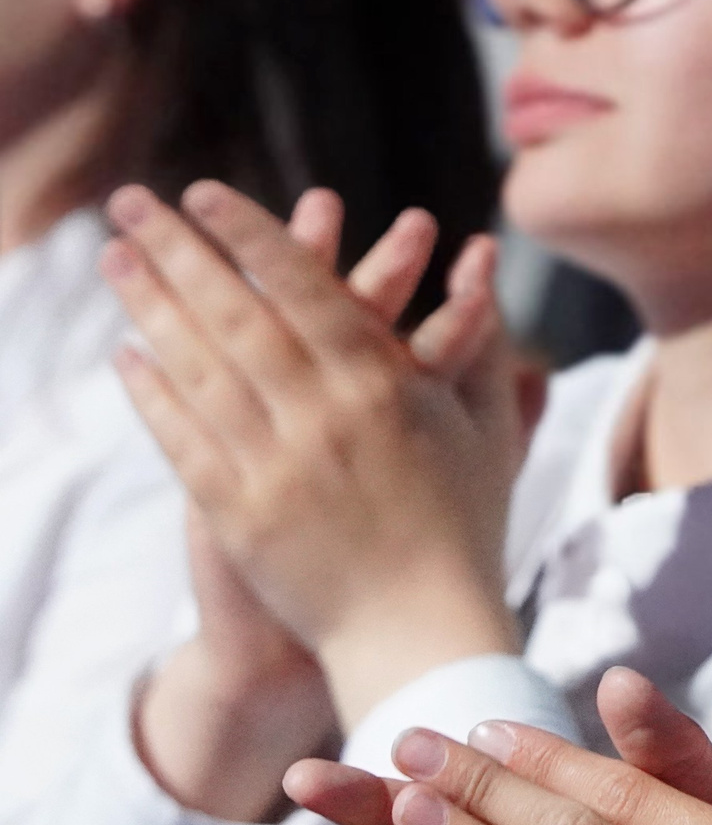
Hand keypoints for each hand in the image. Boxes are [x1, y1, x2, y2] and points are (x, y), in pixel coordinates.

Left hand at [103, 180, 522, 729]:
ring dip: (149, 307)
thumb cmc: (466, 524)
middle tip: (132, 203)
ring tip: (113, 259)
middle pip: (236, 314)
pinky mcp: (237, 515)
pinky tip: (125, 353)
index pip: (305, 288)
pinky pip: (181, 440)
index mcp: (387, 385)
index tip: (207, 193)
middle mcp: (325, 416)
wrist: (421, 631)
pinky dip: (150, 393)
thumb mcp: (485, 425)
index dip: (252, 235)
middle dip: (180, 251)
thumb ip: (476, 344)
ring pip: (198, 368)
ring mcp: (275, 466)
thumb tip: (482, 266)